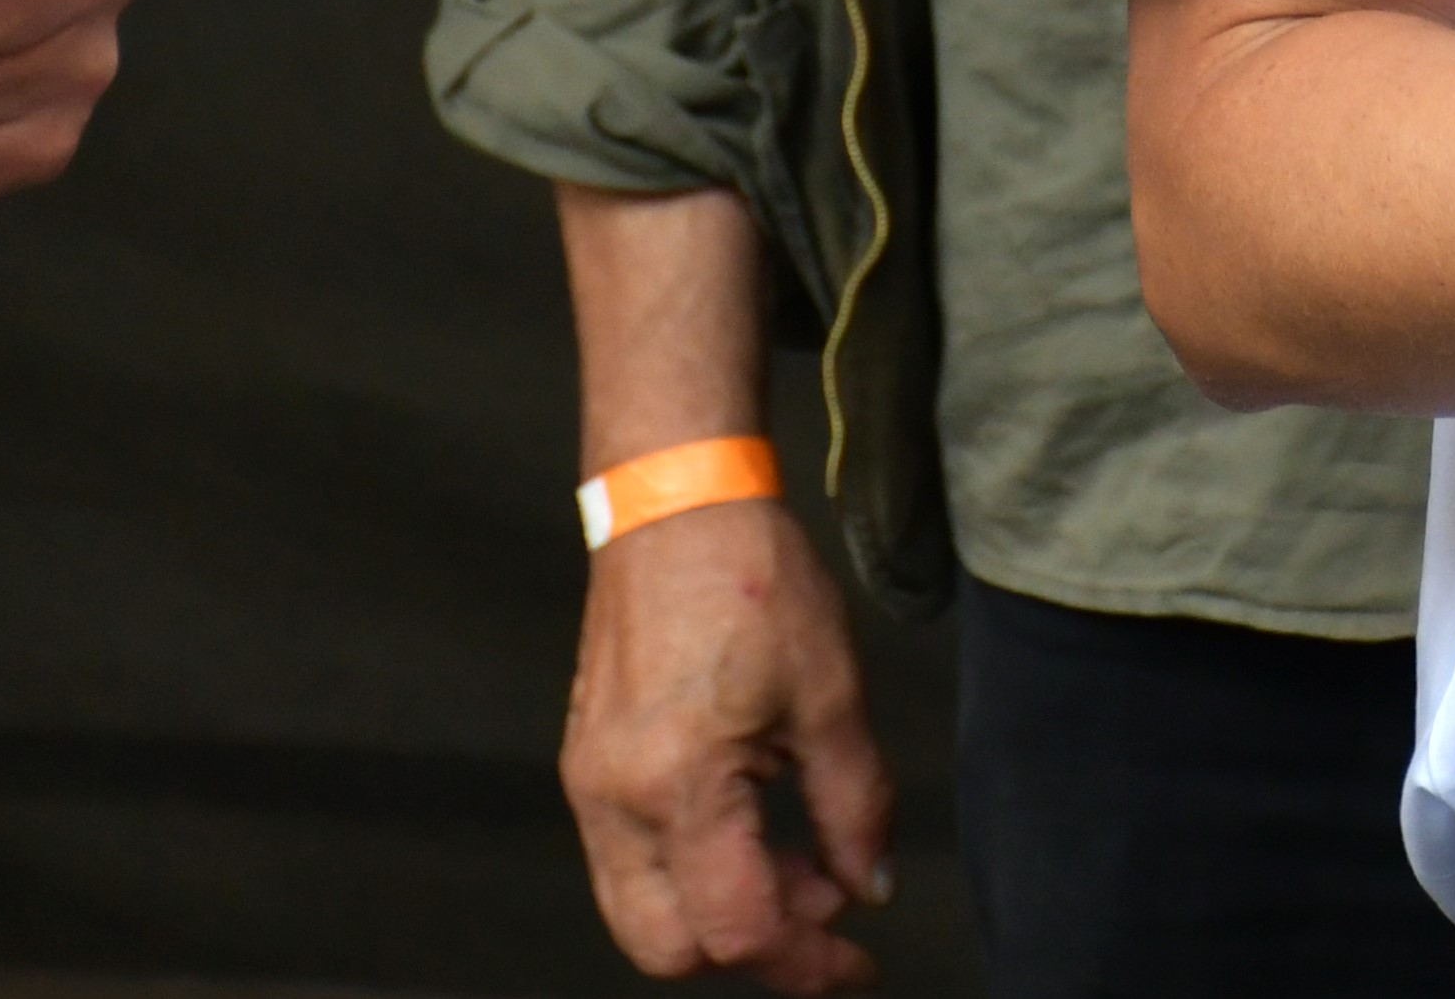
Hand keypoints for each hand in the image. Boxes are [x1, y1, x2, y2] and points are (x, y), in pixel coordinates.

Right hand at [565, 495, 891, 989]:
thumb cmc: (752, 578)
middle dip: (752, 947)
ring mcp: (588, 785)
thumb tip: (869, 887)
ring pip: (641, 913)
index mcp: (679, 783)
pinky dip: (689, 869)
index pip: (739, 929)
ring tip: (796, 854)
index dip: (809, 962)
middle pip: (669, 948)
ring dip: (719, 911)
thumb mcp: (832, 694)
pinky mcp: (585, 765)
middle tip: (824, 903)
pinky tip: (750, 820)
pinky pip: (627, 861)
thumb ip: (855, 807)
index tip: (857, 962)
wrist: (675, 501)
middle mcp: (614, 800)